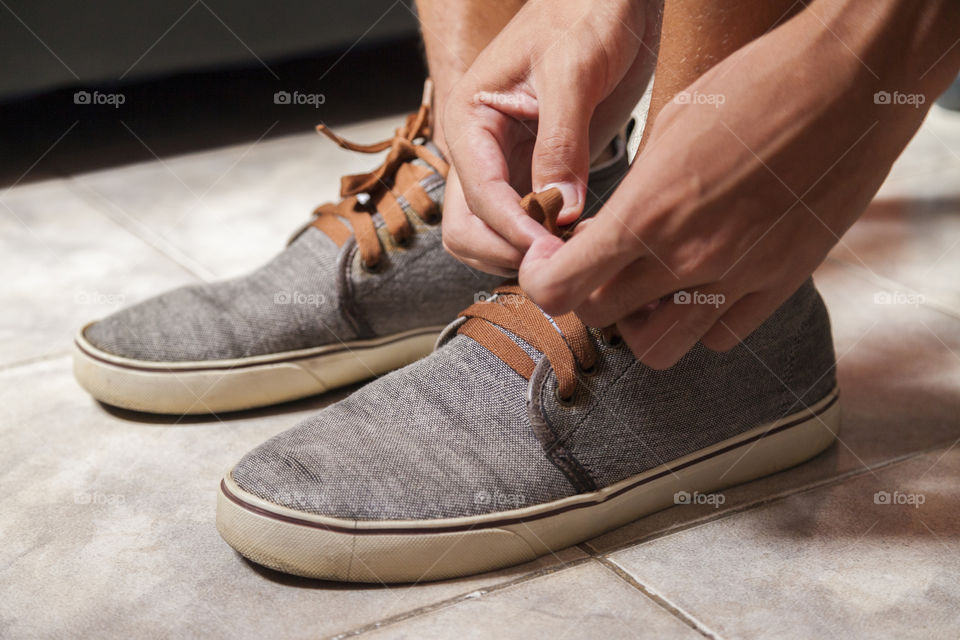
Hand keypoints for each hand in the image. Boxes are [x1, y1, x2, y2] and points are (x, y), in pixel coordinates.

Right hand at [441, 0, 655, 274]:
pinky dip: (547, 241)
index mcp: (471, 120)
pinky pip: (528, 223)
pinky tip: (582, 237)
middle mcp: (481, 150)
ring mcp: (508, 165)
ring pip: (492, 236)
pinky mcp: (538, 172)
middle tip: (561, 259)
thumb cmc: (586, 13)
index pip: (478, 198)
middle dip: (509, 252)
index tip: (554, 249)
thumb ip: (563, 142)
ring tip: (575, 250)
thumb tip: (559, 211)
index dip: (513, 230)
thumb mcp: (574, 71)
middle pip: (468, 231)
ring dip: (524, 254)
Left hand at [519, 0, 958, 367]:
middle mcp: (688, 259)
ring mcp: (738, 278)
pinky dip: (699, 321)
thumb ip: (633, 194)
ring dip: (641, 322)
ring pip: (658, 349)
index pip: (559, 288)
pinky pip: (720, 336)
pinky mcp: (782, 282)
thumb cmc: (755, 86)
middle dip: (587, 296)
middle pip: (600, 319)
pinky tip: (703, 283)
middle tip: (600, 264)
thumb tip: (605, 232)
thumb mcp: (671, 128)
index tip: (550, 260)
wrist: (853, 81)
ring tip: (651, 281)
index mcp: (648, 212)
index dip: (543, 279)